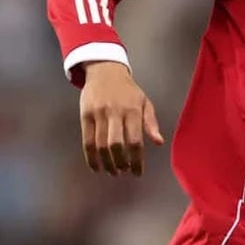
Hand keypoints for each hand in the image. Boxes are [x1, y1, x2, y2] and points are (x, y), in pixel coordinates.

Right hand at [80, 61, 163, 175]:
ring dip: (106, 163)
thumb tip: (159, 142)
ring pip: (101, 145)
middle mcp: (116, 113)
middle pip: (116, 144)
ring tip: (113, 172)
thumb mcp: (145, 102)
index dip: (137, 160)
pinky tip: (96, 167)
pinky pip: (87, 141)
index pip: (135, 140)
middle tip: (124, 172)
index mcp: (133, 111)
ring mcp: (99, 114)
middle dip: (120, 163)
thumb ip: (151, 123)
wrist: (105, 72)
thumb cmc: (128, 91)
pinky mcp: (85, 116)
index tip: (137, 173)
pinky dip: (91, 157)